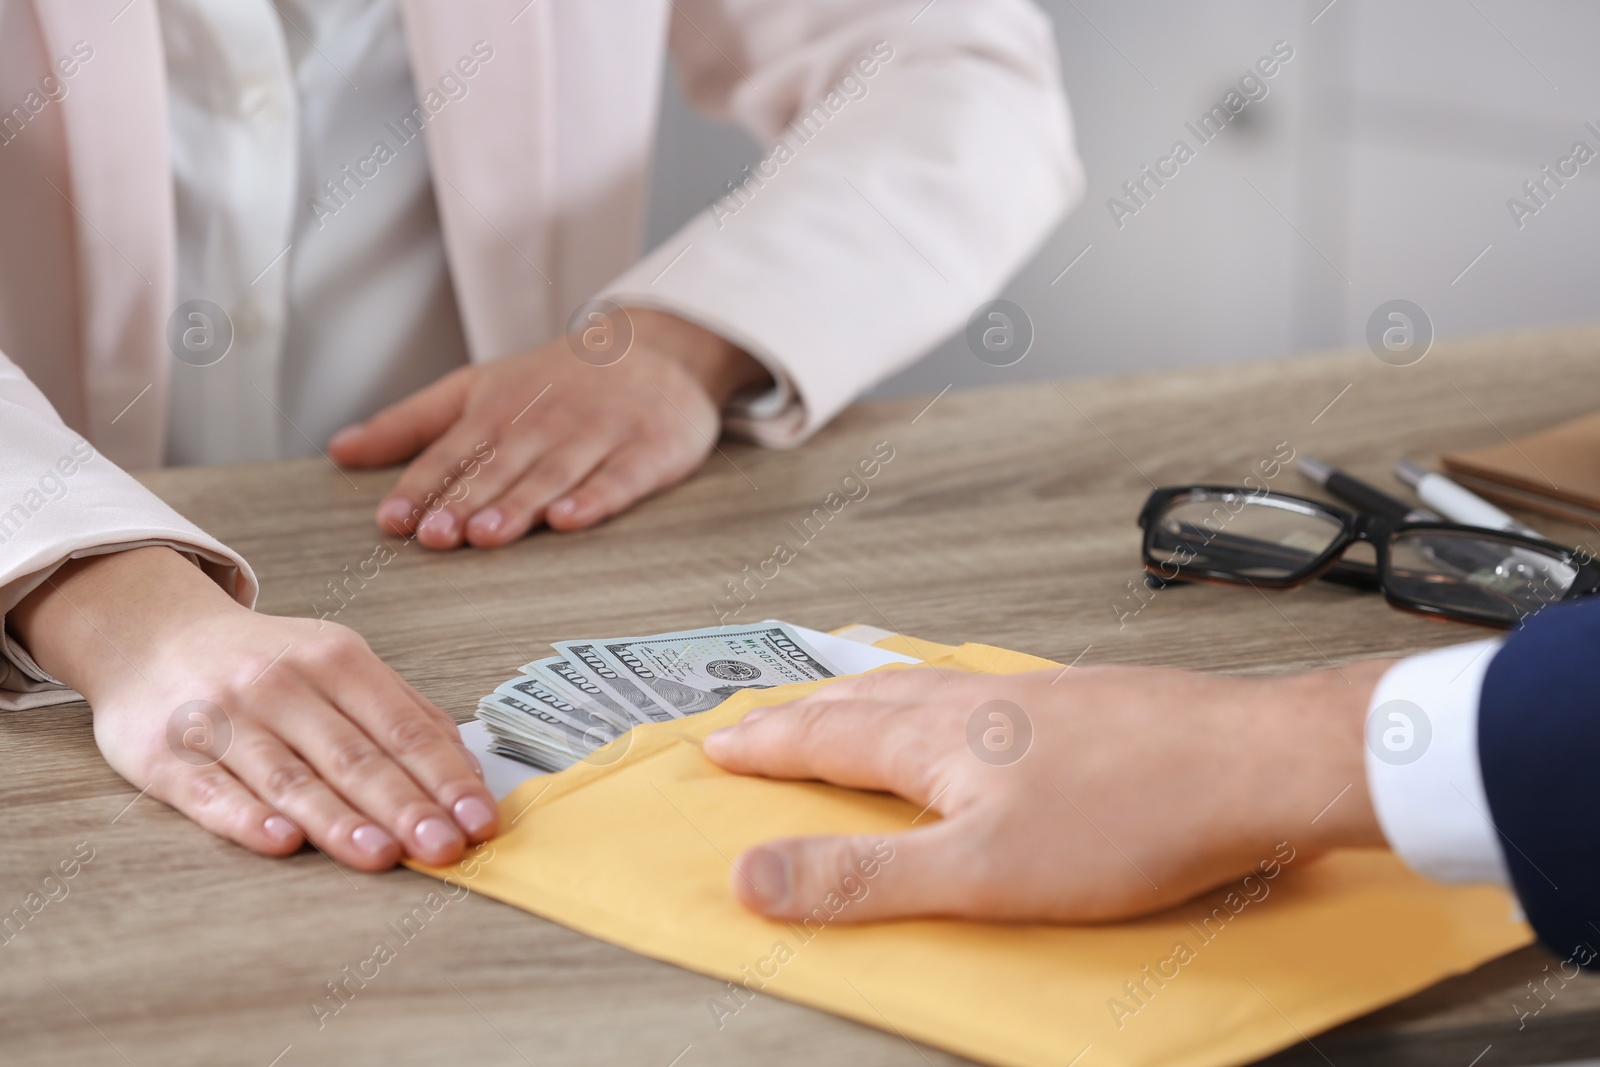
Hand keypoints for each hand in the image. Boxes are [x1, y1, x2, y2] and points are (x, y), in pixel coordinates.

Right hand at [11, 547, 497, 869]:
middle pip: (354, 756)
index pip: (403, 728)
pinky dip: (249, 818)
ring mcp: (222, 719)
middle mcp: (280, 684)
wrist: (151, 634)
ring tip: (383, 856)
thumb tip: (464, 769)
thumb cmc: (266, 662)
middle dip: (406, 806)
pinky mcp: (166, 756)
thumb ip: (401, 710)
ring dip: (340, 820)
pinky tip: (284, 841)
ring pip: (291, 778)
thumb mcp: (337, 661)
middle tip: (446, 848)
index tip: (480, 821)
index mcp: (335, 660)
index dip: (446, 778)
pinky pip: (213, 792)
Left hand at [327, 308, 770, 548]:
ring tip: (488, 535)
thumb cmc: (558, 381)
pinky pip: (620, 478)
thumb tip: (339, 451)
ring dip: (520, 504)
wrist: (659, 349)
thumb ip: (412, 423)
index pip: (454, 451)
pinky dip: (596, 498)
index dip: (423, 485)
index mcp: (498, 406)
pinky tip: (571, 520)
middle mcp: (545, 420)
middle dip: (466, 500)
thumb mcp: (478, 387)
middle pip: (501, 466)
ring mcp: (599, 434)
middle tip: (437, 536)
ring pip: (553, 473)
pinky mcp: (648, 450)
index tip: (394, 520)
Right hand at [702, 661, 1390, 922]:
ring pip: (924, 688)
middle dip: (803, 713)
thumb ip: (860, 878)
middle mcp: (977, 703)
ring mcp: (1033, 696)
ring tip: (844, 696)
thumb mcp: (976, 873)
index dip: (767, 747)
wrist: (1254, 763)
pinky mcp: (1083, 701)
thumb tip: (752, 877)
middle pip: (865, 702)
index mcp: (937, 741)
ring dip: (866, 696)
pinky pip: (980, 689)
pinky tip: (968, 705)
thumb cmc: (1132, 816)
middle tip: (762, 717)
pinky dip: (938, 694)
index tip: (719, 745)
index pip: (825, 740)